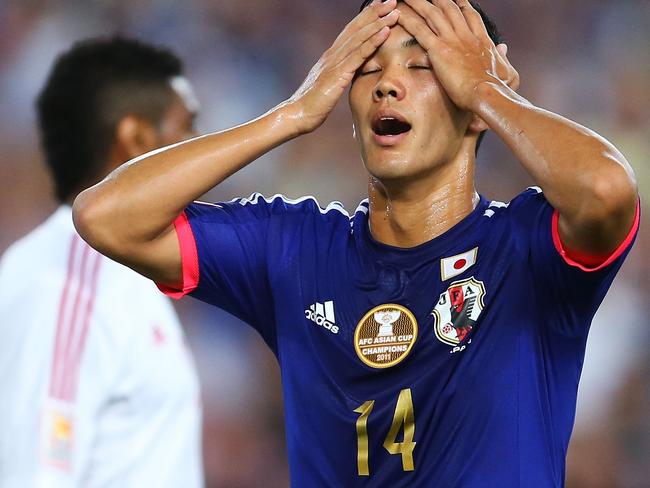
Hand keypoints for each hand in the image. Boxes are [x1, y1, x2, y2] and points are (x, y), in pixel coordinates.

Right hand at [285, 0, 398, 133]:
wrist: (297, 114)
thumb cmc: (312, 104)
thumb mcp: (328, 85)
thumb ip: (338, 75)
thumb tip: (349, 72)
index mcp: (330, 57)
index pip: (350, 31)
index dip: (366, 17)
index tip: (380, 6)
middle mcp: (332, 55)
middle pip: (356, 28)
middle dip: (374, 13)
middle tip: (391, 0)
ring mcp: (334, 63)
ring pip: (359, 37)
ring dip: (378, 22)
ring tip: (394, 11)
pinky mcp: (338, 75)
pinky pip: (358, 55)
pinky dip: (373, 41)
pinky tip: (385, 31)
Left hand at [397, 0, 518, 111]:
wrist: (488, 94)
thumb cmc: (498, 89)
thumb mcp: (507, 71)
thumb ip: (503, 57)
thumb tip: (503, 48)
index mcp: (481, 41)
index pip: (470, 16)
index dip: (461, 4)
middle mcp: (466, 35)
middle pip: (449, 8)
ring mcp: (452, 40)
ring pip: (432, 13)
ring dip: (418, 2)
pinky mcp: (439, 50)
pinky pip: (420, 30)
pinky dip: (408, 20)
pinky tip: (399, 14)